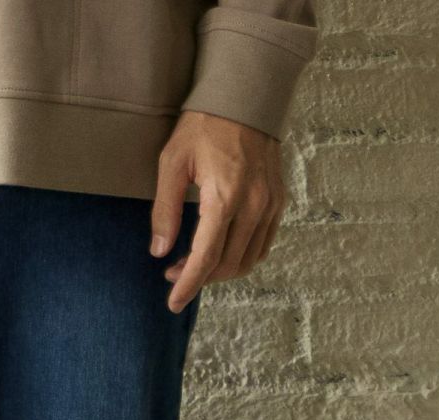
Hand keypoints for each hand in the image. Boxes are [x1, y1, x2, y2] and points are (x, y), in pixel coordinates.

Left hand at [150, 110, 286, 313]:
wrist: (246, 95)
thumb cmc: (204, 125)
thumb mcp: (172, 162)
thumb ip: (165, 210)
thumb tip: (159, 251)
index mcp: (224, 196)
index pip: (206, 258)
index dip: (187, 285)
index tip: (173, 303)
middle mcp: (254, 205)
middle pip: (227, 265)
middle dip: (199, 278)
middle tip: (173, 272)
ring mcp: (270, 204)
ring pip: (247, 261)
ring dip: (219, 271)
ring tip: (194, 263)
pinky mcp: (279, 201)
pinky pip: (262, 245)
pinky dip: (240, 257)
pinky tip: (220, 250)